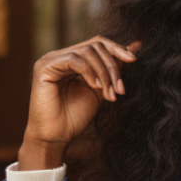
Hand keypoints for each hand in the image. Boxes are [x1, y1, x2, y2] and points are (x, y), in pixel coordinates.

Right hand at [18, 37, 139, 170]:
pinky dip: (89, 72)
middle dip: (113, 66)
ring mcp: (52, 60)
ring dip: (104, 73)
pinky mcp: (44, 66)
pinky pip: (74, 60)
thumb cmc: (76, 117)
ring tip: (109, 94)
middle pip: (95, 44)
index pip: (98, 43)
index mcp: (73, 60)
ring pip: (87, 51)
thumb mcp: (101, 89)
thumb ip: (113, 69)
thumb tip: (135, 47)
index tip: (134, 59)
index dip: (117, 49)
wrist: (57, 137)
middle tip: (120, 89)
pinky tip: (95, 87)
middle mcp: (61, 56)